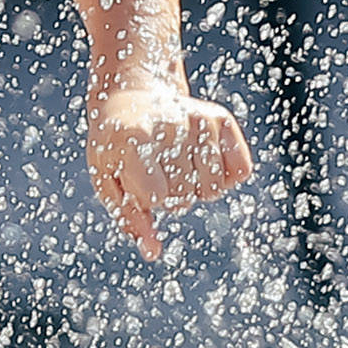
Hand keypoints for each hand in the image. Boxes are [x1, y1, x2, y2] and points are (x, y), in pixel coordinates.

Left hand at [87, 84, 253, 258]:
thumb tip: (154, 253)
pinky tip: (201, 159)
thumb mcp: (108, 180)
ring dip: (196, 187)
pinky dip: (224, 177)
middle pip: (184, 196)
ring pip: (213, 189)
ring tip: (176, 163)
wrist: (133, 95)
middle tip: (154, 168)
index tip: (135, 179)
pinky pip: (240, 172)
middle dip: (169, 195)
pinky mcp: (221, 118)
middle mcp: (170, 125)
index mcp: (134, 139)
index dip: (146, 199)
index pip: (157, 197)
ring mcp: (199, 119)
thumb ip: (130, 218)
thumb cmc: (116, 146)